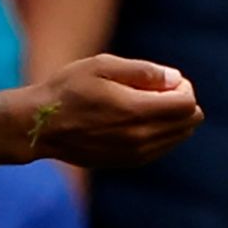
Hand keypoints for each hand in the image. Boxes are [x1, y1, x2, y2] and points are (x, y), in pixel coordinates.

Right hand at [21, 55, 202, 167]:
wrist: (39, 126)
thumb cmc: (67, 90)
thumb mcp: (102, 66)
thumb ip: (143, 71)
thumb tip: (175, 79)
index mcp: (136, 111)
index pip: (187, 103)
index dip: (182, 87)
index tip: (161, 81)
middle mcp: (140, 137)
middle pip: (189, 122)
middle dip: (180, 103)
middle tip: (154, 92)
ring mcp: (134, 153)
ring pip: (178, 136)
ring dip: (170, 119)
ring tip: (141, 106)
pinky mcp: (127, 161)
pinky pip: (161, 148)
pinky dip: (160, 133)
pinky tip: (136, 122)